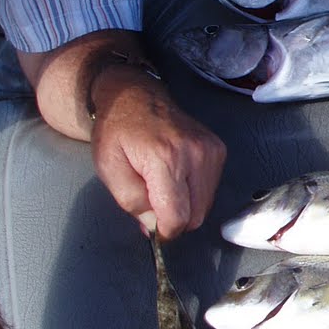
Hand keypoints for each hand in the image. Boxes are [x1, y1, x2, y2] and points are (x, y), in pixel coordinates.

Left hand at [90, 77, 225, 237]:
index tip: (154, 231)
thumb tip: (154, 226)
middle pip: (196, 215)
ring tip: (163, 187)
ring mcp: (211, 150)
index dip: (164, 231)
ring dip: (185, 206)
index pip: (178, 216)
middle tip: (152, 205)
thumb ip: (131, 203)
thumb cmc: (117, 131)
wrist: (135, 96)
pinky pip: (211, 189)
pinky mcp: (218, 149)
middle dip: (174, 219)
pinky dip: (194, 192)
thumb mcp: (110, 169)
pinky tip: (176, 177)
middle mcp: (195, 153)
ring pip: (206, 205)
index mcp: (165, 158)